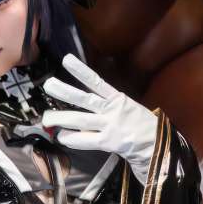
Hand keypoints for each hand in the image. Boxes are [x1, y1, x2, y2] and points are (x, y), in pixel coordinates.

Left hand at [43, 54, 157, 184]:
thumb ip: (108, 106)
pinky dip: (72, 138)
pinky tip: (61, 137)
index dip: (81, 70)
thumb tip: (84, 108)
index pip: (96, 81)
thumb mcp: (128, 108)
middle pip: (83, 99)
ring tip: (46, 117)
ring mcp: (109, 125)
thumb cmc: (140, 125)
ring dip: (61, 118)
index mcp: (117, 99)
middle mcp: (112, 109)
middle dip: (64, 91)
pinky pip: (85, 140)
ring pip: (80, 120)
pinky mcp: (108, 142)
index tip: (66, 60)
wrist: (156, 143)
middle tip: (48, 85)